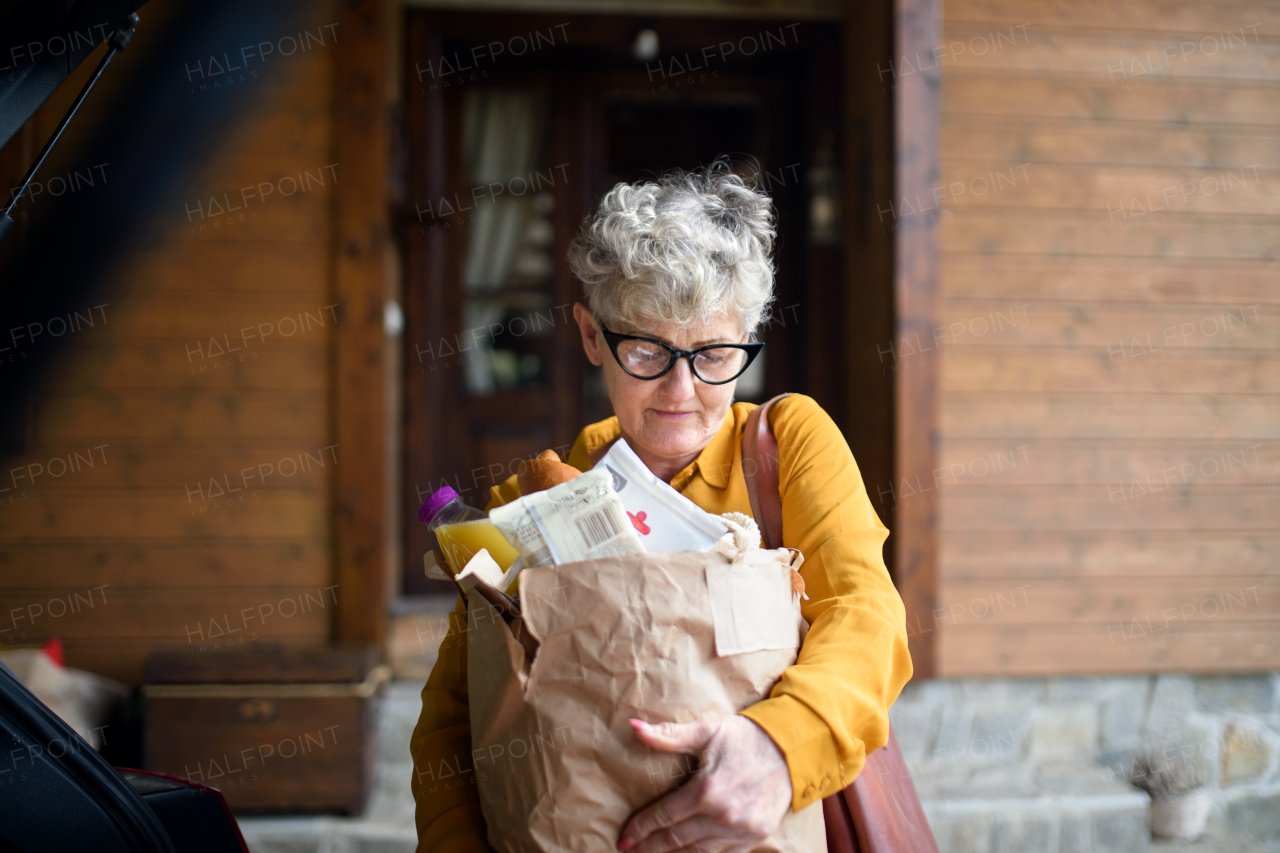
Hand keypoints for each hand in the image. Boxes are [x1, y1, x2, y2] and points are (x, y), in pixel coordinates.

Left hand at [618, 714, 791, 852]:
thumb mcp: (706, 730)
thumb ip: (668, 735)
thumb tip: (634, 727)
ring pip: (697, 852)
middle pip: (676, 839)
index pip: (663, 816)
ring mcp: (740, 830)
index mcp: (706, 790)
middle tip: (629, 851)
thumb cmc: (745, 737)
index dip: (640, 828)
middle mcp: (722, 815)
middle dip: (650, 847)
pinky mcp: (755, 836)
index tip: (623, 838)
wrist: (790, 749)